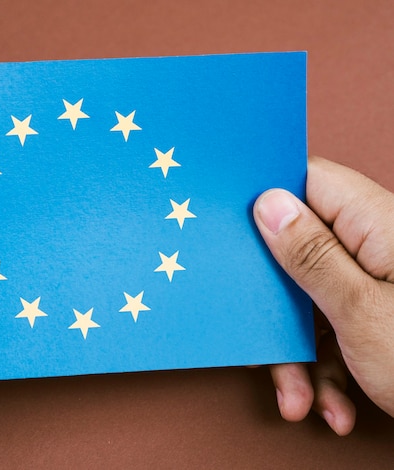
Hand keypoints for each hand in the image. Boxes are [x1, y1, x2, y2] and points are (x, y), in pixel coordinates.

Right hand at [253, 156, 393, 434]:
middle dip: (276, 305)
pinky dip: (323, 368)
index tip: (233, 232)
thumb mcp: (361, 311)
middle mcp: (376, 246)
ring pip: (308, 297)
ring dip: (296, 354)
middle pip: (299, 250)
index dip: (266, 200)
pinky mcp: (374, 314)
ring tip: (301, 397)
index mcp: (378, 225)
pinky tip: (331, 403)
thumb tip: (268, 203)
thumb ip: (312, 253)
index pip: (309, 182)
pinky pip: (330, 327)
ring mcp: (374, 282)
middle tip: (263, 342)